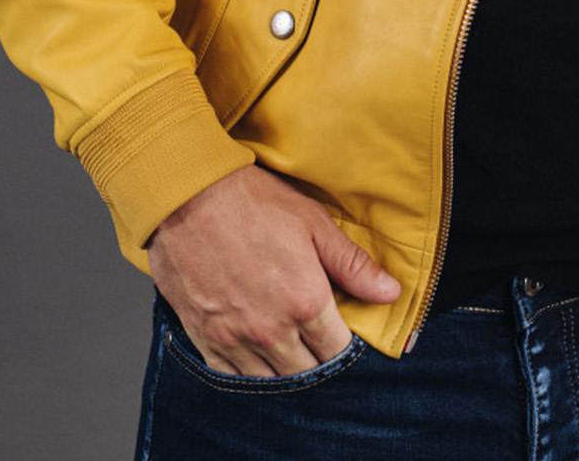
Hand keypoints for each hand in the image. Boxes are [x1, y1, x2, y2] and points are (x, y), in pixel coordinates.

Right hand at [146, 161, 401, 376]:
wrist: (187, 196)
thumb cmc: (252, 202)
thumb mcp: (312, 223)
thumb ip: (352, 264)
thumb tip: (391, 293)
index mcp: (305, 302)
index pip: (338, 351)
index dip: (344, 345)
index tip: (341, 332)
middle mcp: (272, 331)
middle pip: (308, 372)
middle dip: (317, 360)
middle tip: (317, 341)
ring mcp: (236, 340)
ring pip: (272, 382)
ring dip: (285, 371)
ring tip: (290, 351)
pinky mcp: (206, 340)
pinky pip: (234, 380)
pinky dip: (249, 375)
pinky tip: (257, 358)